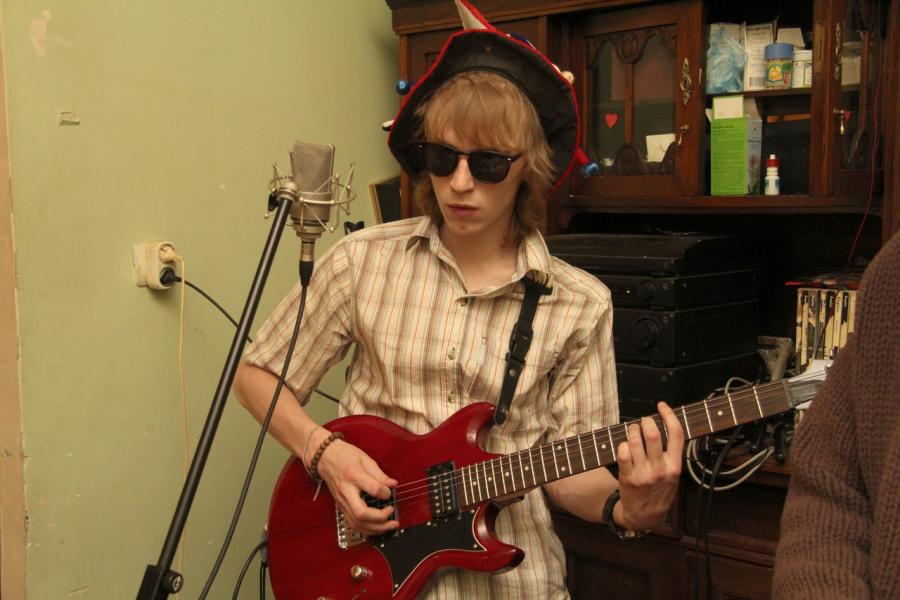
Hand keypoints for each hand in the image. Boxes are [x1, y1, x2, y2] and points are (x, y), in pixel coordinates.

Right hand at [314, 438, 398, 535]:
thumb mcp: (364, 458)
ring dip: (375, 528)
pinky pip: (353, 523)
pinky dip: (366, 528)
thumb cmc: (344, 455)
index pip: (373, 489)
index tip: (390, 492)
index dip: (385, 493)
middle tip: (392, 514)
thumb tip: (392, 485)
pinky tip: (377, 527)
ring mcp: (341, 501)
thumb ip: (379, 474)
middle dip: (380, 519)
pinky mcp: (340, 507)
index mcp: (353, 475)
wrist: (324, 457)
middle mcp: (346, 491)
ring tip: (389, 525)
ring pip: (357, 523)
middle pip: (362, 514)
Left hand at [615, 402, 683, 530]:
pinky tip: (625, 446)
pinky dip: (622, 444)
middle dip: (646, 421)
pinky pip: (623, 452)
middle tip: (643, 421)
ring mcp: (643, 473)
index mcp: (675, 466)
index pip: (677, 434)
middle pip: (652, 434)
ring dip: (632, 430)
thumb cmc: (660, 492)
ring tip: (633, 431)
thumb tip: (664, 426)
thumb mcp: (673, 476)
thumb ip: (671, 454)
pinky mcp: (628, 477)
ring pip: (635, 441)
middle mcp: (660, 469)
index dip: (669, 415)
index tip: (662, 406)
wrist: (645, 516)